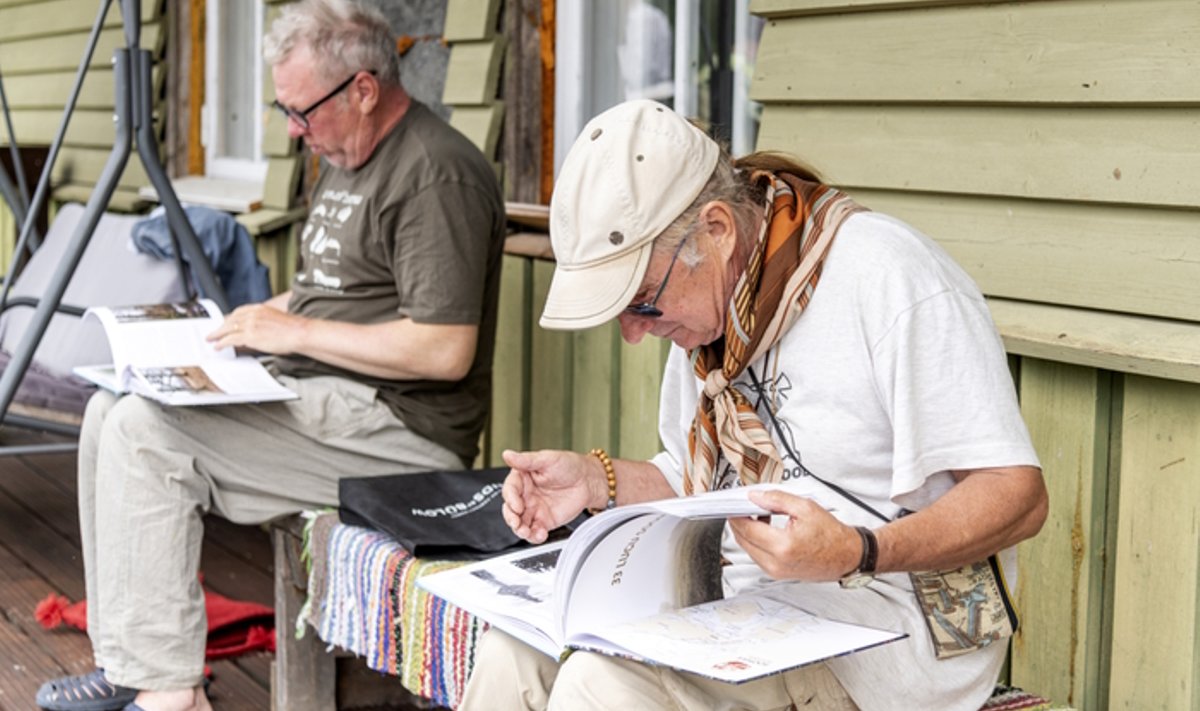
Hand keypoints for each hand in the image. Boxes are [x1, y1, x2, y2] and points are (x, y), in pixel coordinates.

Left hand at [207, 304, 305, 353]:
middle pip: (230, 319)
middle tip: (214, 332)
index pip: (238, 312)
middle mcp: (252, 314)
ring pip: (227, 328)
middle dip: (221, 326)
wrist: (300, 332)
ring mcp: (250, 324)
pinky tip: (218, 346)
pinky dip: (221, 343)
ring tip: (211, 339)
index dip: (229, 318)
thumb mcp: (275, 319)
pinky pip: (230, 339)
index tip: (225, 323)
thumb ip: (263, 321)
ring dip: (217, 334)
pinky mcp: (249, 335)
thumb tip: (257, 330)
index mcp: (259, 308)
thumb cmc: (293, 329)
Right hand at [500, 449, 598, 543]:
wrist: (589, 481)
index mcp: (523, 478)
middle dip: (511, 518)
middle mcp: (526, 495)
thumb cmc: (569, 465)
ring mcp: (534, 509)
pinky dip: (534, 536)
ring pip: (519, 523)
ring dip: (519, 530)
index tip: (517, 505)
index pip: (510, 490)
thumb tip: (507, 455)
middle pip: (510, 510)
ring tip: (526, 532)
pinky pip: (534, 532)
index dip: (511, 499)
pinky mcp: (544, 521)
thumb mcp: (547, 459)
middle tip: (516, 523)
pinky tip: (540, 534)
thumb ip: (526, 460)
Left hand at [727, 489, 862, 581]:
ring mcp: (776, 572)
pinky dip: (756, 541)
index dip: (736, 514)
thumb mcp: (804, 507)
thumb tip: (755, 497)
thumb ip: (776, 499)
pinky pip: (757, 556)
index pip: (747, 529)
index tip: (733, 504)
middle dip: (739, 522)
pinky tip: (765, 528)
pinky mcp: (777, 574)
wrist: (847, 556)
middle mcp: (776, 563)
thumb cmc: (832, 535)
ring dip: (747, 532)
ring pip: (748, 549)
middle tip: (743, 507)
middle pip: (743, 540)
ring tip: (759, 515)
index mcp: (783, 546)